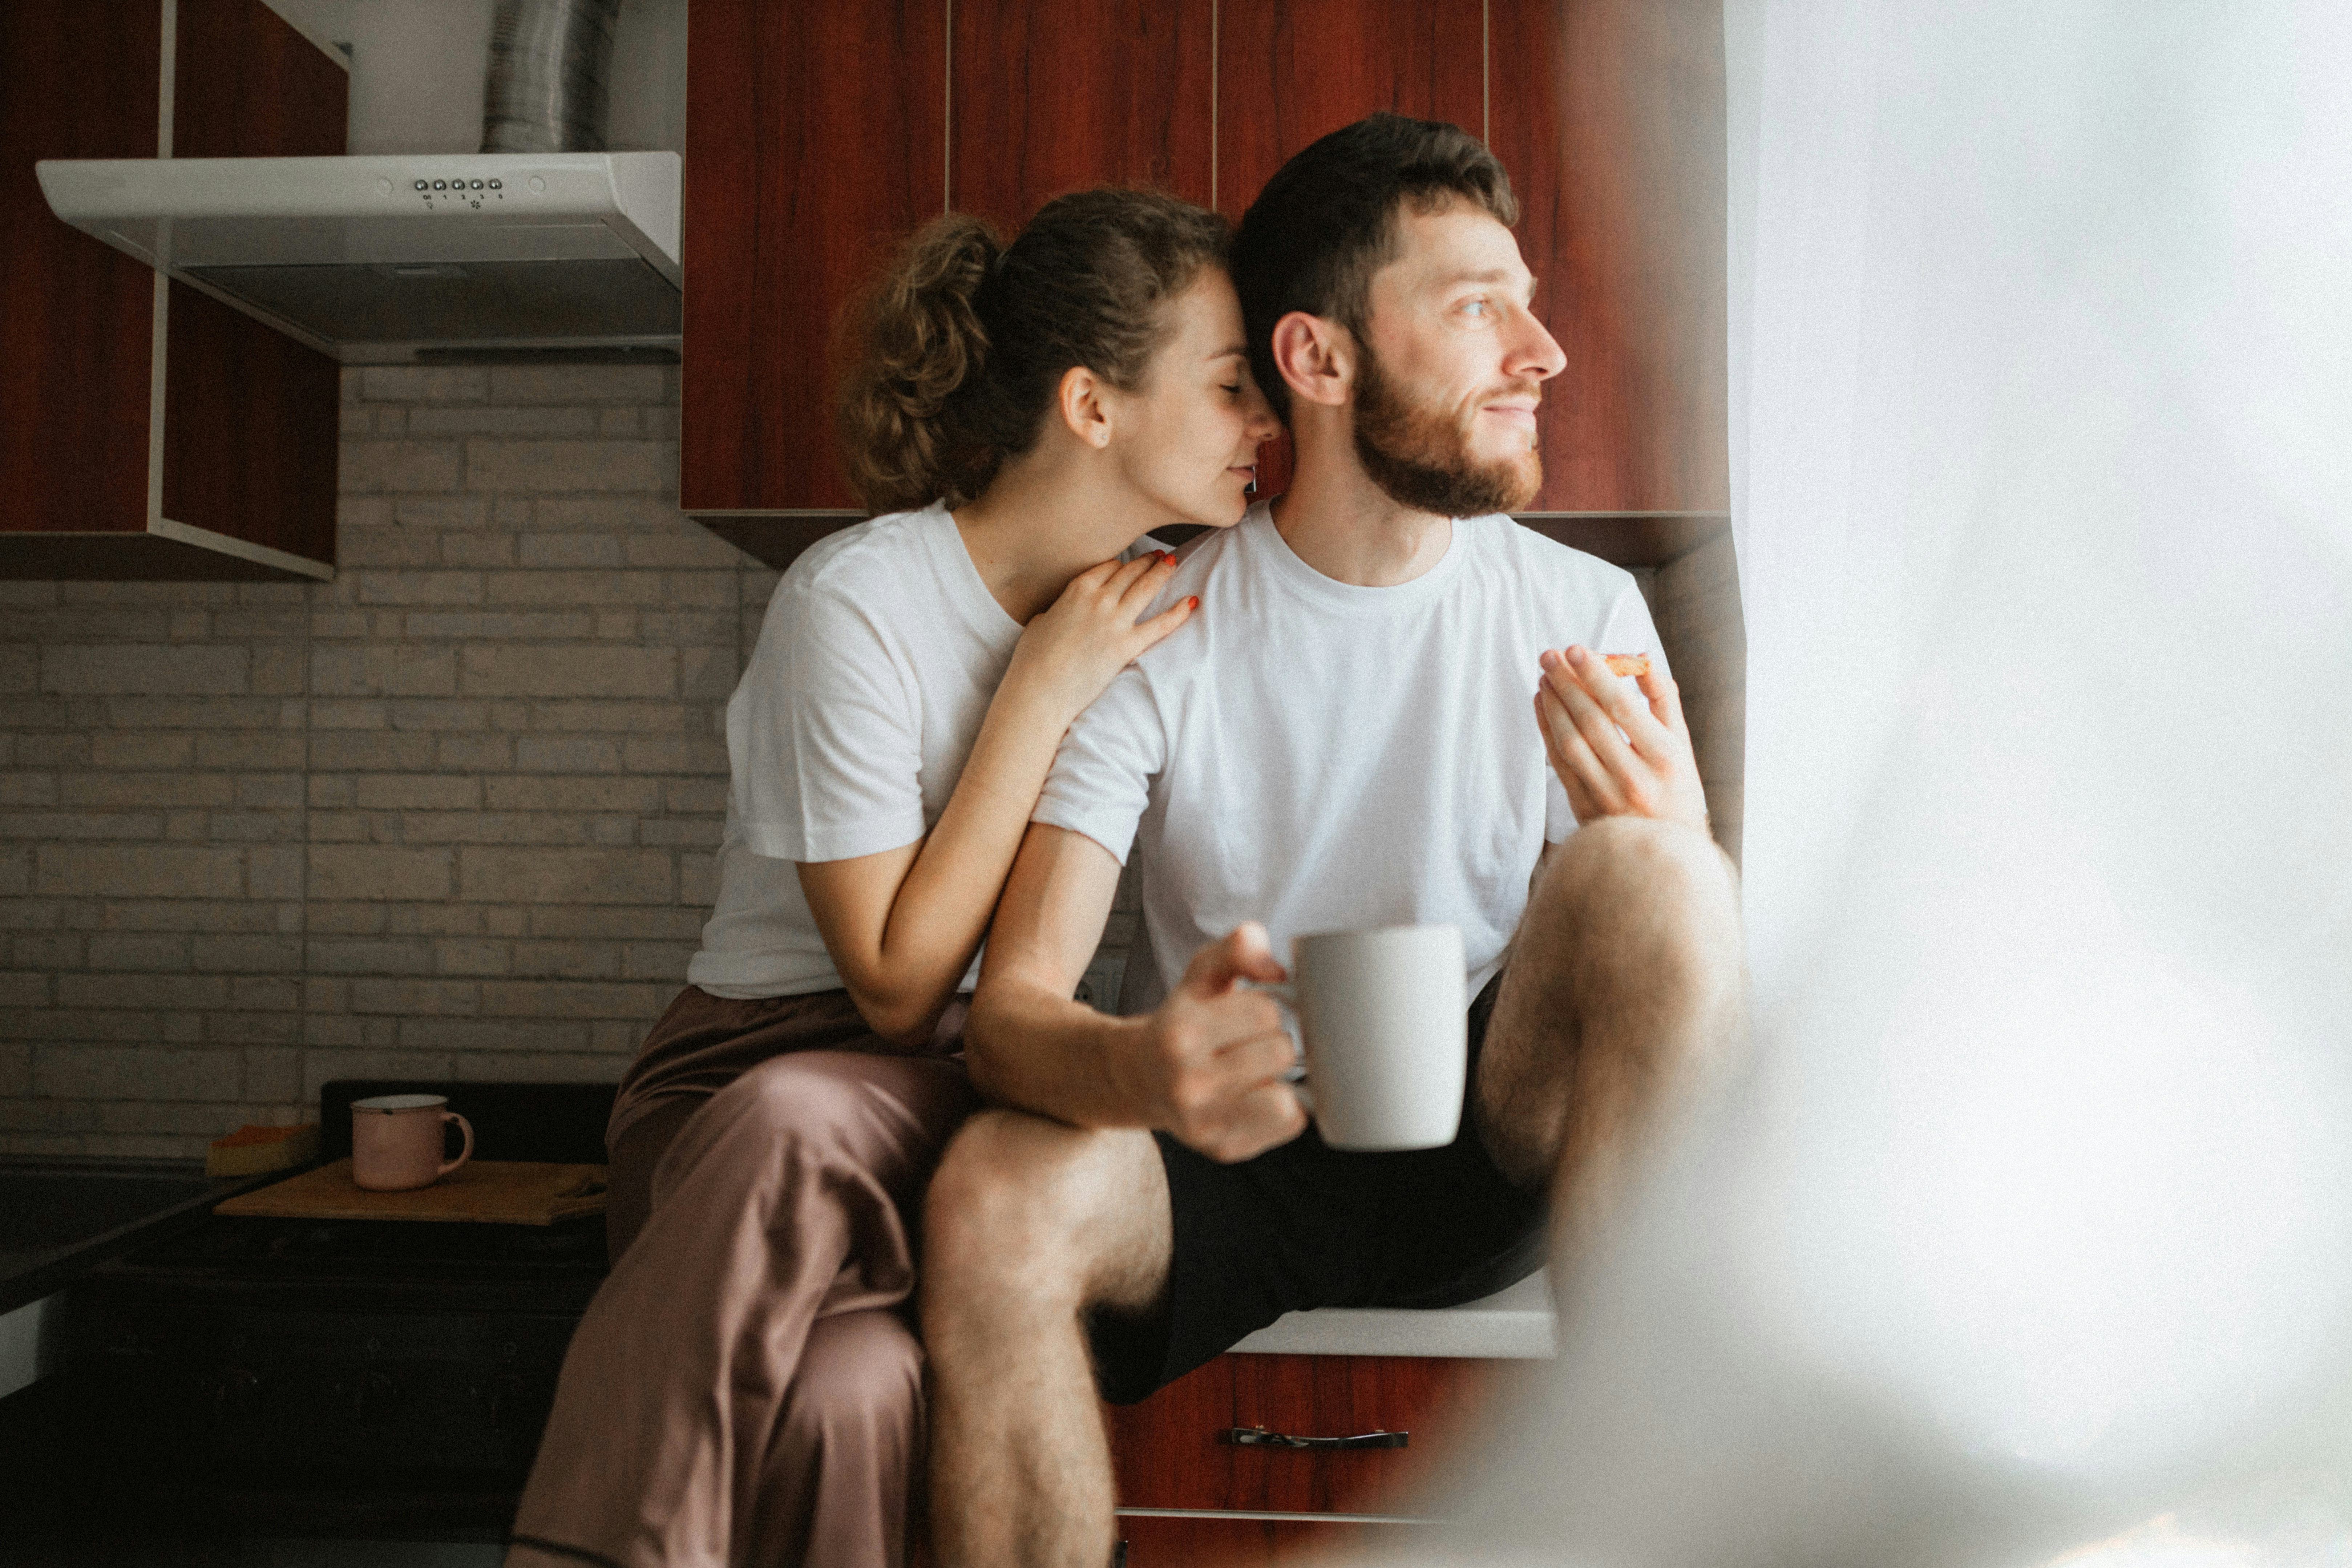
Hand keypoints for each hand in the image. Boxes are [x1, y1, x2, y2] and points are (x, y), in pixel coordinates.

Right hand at [1002, 551, 1193, 723]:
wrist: (1039, 689)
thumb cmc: (1033, 659)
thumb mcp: (1039, 623)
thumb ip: (1056, 611)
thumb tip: (1058, 613)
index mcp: (1077, 589)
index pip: (1108, 566)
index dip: (1123, 562)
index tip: (1132, 559)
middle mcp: (1099, 598)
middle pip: (1130, 572)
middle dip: (1147, 561)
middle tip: (1160, 555)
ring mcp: (1115, 621)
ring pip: (1147, 588)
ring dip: (1162, 573)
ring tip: (1173, 564)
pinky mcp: (1127, 645)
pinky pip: (1161, 624)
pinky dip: (1179, 612)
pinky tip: (1191, 601)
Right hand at [1113, 922, 1307, 1162]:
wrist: (1138, 1078)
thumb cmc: (1178, 1024)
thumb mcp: (1200, 975)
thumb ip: (1238, 950)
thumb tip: (1276, 968)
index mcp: (1180, 1033)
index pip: (1267, 1012)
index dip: (1264, 1008)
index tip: (1246, 1014)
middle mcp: (1188, 1084)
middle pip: (1281, 1051)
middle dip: (1272, 1041)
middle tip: (1249, 1043)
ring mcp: (1205, 1123)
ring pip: (1286, 1096)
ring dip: (1279, 1079)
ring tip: (1254, 1071)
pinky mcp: (1224, 1148)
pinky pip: (1289, 1124)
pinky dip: (1283, 1108)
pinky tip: (1255, 1095)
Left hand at [1535, 645, 1709, 829]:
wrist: (1667, 852)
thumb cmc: (1677, 790)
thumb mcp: (1683, 745)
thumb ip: (1663, 700)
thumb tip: (1639, 657)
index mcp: (1666, 758)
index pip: (1623, 707)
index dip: (1596, 675)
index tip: (1574, 649)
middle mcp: (1636, 779)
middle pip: (1591, 721)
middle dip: (1567, 683)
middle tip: (1549, 655)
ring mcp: (1607, 797)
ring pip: (1570, 742)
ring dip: (1552, 705)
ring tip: (1544, 676)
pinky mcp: (1584, 809)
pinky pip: (1559, 764)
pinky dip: (1546, 731)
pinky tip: (1541, 705)